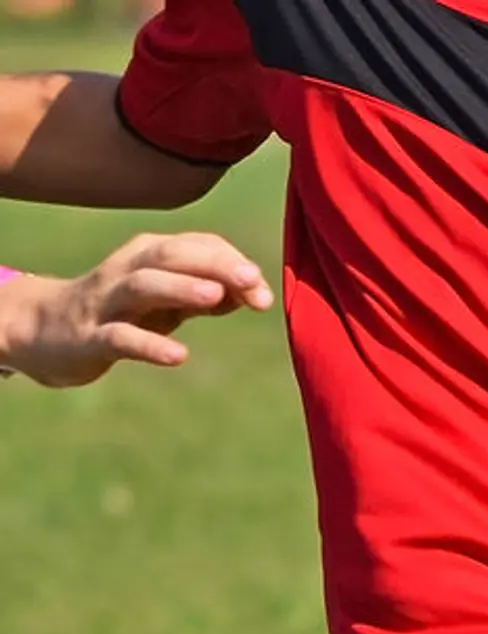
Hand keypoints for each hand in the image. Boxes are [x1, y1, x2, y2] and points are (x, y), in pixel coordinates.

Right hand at [0, 231, 271, 387]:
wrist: (48, 331)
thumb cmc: (122, 313)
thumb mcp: (168, 301)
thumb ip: (208, 295)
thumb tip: (253, 291)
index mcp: (147, 258)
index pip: (193, 247)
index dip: (230, 263)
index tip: (262, 288)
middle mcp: (126, 271)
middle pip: (169, 257)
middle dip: (213, 265)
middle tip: (252, 280)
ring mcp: (107, 303)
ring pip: (142, 287)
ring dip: (180, 288)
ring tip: (216, 297)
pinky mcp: (91, 338)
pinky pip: (121, 338)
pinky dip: (150, 345)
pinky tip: (179, 356)